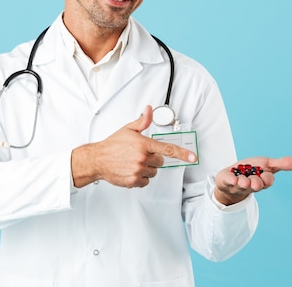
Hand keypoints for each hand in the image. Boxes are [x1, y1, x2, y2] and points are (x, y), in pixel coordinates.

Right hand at [71, 105, 196, 187]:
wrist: (98, 159)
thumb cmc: (112, 145)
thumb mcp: (128, 130)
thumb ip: (143, 121)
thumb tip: (149, 110)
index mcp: (143, 144)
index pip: (167, 149)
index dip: (182, 154)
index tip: (193, 157)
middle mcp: (142, 157)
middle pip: (160, 162)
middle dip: (153, 159)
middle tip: (140, 155)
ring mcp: (138, 170)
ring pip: (153, 172)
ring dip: (147, 169)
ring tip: (133, 163)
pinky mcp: (133, 180)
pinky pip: (145, 181)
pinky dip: (140, 178)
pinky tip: (131, 170)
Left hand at [213, 156, 291, 205]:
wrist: (231, 180)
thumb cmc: (252, 171)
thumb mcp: (268, 165)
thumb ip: (283, 164)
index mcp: (261, 180)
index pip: (267, 181)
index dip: (267, 179)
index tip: (267, 177)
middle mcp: (250, 184)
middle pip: (255, 185)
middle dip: (256, 183)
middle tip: (255, 183)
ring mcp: (237, 184)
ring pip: (241, 185)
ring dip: (242, 183)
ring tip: (243, 182)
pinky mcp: (226, 181)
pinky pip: (227, 181)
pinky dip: (230, 180)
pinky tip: (232, 179)